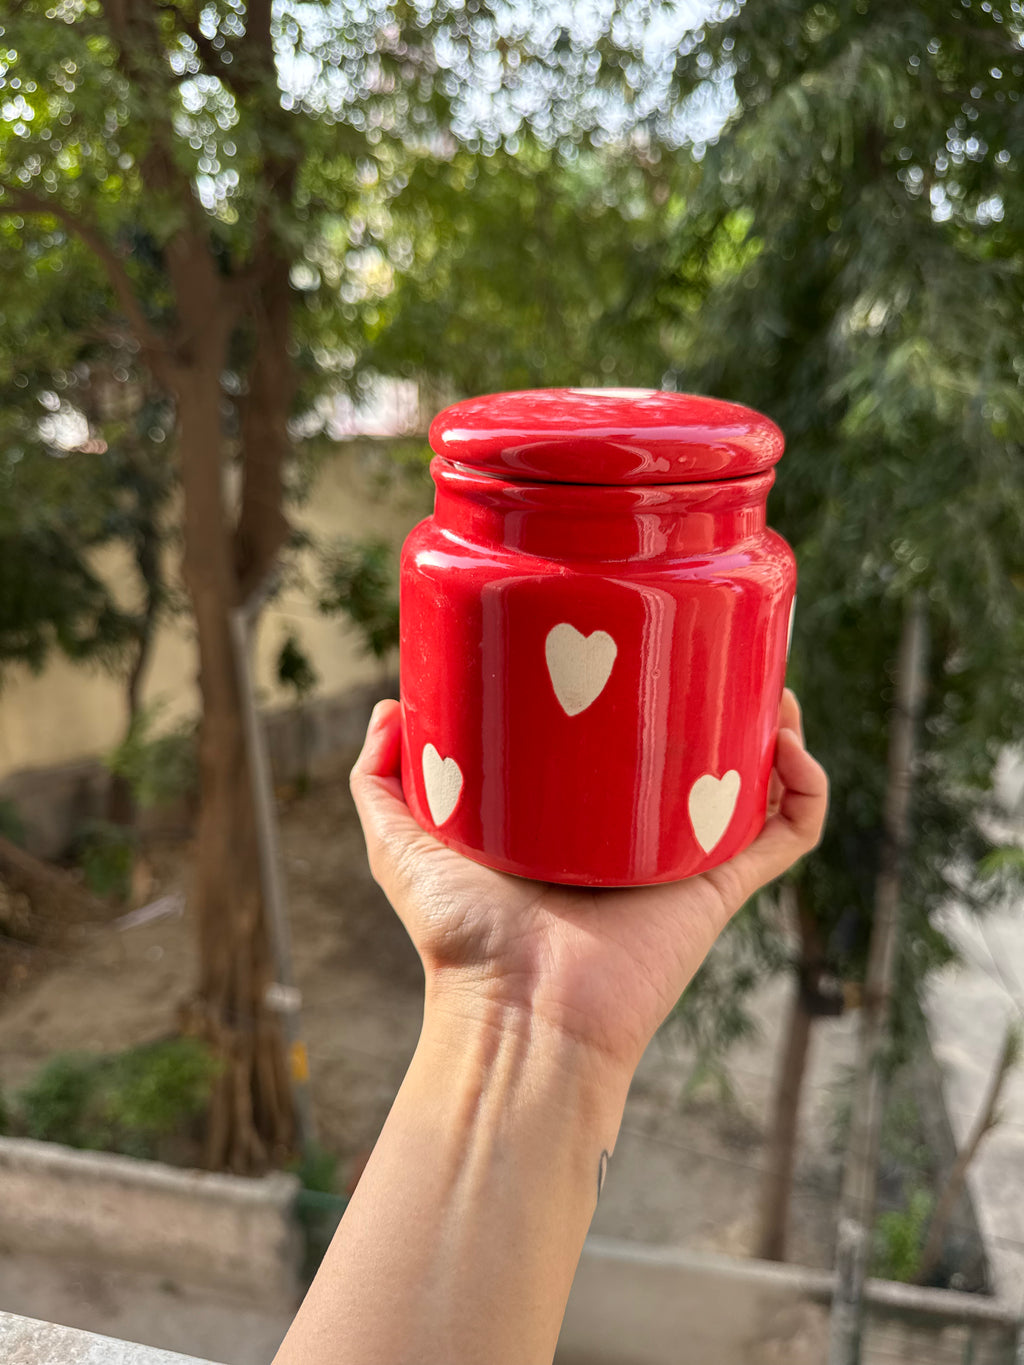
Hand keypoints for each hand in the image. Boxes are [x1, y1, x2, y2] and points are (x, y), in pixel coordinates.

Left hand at [350, 689, 826, 1078]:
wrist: (517, 1009)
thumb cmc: (460, 937)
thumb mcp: (402, 842)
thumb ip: (379, 777)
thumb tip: (390, 706)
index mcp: (580, 817)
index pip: (624, 742)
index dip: (645, 691)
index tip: (644, 638)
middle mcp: (640, 833)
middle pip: (700, 751)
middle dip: (722, 700)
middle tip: (720, 650)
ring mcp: (686, 856)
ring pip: (758, 780)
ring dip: (778, 729)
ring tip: (772, 690)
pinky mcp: (722, 884)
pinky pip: (791, 833)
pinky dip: (809, 788)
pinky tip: (790, 745)